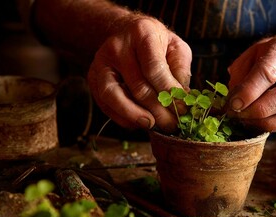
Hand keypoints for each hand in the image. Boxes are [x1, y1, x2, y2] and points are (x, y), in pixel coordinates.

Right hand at [87, 16, 191, 132]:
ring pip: (114, 96)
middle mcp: (117, 47)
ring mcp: (101, 63)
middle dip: (157, 110)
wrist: (127, 32)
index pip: (154, 68)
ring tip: (153, 126)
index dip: (168, 92)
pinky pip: (105, 103)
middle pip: (137, 86)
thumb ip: (180, 70)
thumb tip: (183, 99)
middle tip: (172, 125)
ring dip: (135, 116)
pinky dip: (122, 117)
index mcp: (142, 34)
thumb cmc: (156, 42)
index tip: (182, 109)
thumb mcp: (176, 47)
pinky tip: (139, 123)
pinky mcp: (93, 77)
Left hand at [227, 36, 275, 131]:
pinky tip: (256, 122)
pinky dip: (272, 125)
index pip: (268, 72)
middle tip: (237, 114)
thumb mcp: (248, 57)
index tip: (233, 104)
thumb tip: (235, 100)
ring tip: (245, 119)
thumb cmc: (265, 58)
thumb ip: (240, 76)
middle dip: (258, 109)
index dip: (249, 91)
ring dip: (265, 120)